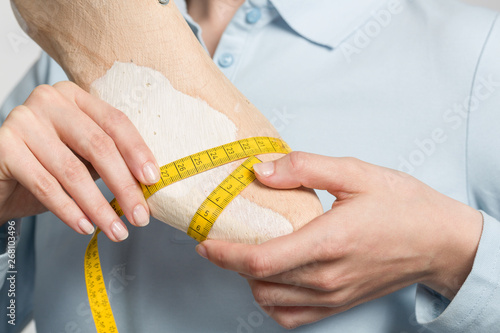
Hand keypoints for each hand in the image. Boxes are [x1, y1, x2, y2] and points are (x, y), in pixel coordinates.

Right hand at [0, 82, 160, 240]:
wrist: (0, 178)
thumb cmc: (46, 165)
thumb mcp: (82, 157)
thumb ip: (109, 160)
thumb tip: (146, 183)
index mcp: (76, 98)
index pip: (115, 122)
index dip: (137, 152)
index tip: (153, 180)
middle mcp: (50, 101)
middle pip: (98, 146)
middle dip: (124, 186)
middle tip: (140, 215)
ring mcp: (24, 121)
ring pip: (73, 171)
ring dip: (99, 207)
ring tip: (116, 229)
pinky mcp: (3, 146)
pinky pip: (45, 185)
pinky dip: (69, 211)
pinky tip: (86, 226)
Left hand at [196, 151, 482, 327]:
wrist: (440, 242)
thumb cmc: (403, 205)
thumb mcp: (356, 172)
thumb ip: (304, 168)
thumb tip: (260, 170)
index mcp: (330, 242)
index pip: (262, 261)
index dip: (225, 254)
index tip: (205, 241)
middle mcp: (328, 277)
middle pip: (259, 282)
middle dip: (231, 262)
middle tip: (222, 238)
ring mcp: (334, 297)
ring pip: (271, 301)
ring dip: (249, 280)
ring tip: (246, 253)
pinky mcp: (339, 304)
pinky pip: (292, 317)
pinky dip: (271, 300)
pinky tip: (271, 279)